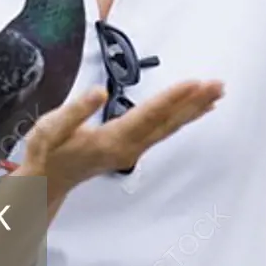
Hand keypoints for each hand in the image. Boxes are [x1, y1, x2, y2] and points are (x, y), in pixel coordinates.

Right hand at [19, 80, 223, 193]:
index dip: (172, 98)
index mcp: (111, 140)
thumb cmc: (47, 154)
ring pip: (169, 127)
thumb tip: (99, 91)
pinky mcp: (132, 148)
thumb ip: (75, 111)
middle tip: (218, 85)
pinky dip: (182, 117)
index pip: (148, 115)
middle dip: (194, 102)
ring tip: (216, 93)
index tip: (194, 83)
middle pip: (168, 122)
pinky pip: (163, 131)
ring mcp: (133, 150)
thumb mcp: (50, 130)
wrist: (46, 183)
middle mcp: (128, 147)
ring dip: (193, 109)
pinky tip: (194, 109)